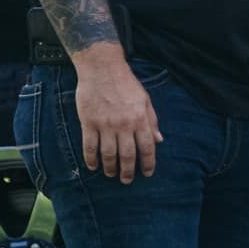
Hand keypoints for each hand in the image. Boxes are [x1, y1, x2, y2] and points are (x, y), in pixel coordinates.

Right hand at [74, 48, 162, 181]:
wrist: (102, 68)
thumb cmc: (126, 83)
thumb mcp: (145, 100)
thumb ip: (152, 121)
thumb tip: (159, 140)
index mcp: (140, 119)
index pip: (147, 147)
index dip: (148, 163)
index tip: (147, 173)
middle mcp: (124, 125)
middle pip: (128, 155)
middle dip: (128, 171)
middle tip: (127, 180)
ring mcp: (105, 124)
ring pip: (109, 154)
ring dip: (110, 168)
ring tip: (111, 175)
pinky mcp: (89, 122)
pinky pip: (90, 146)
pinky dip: (91, 159)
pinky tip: (93, 166)